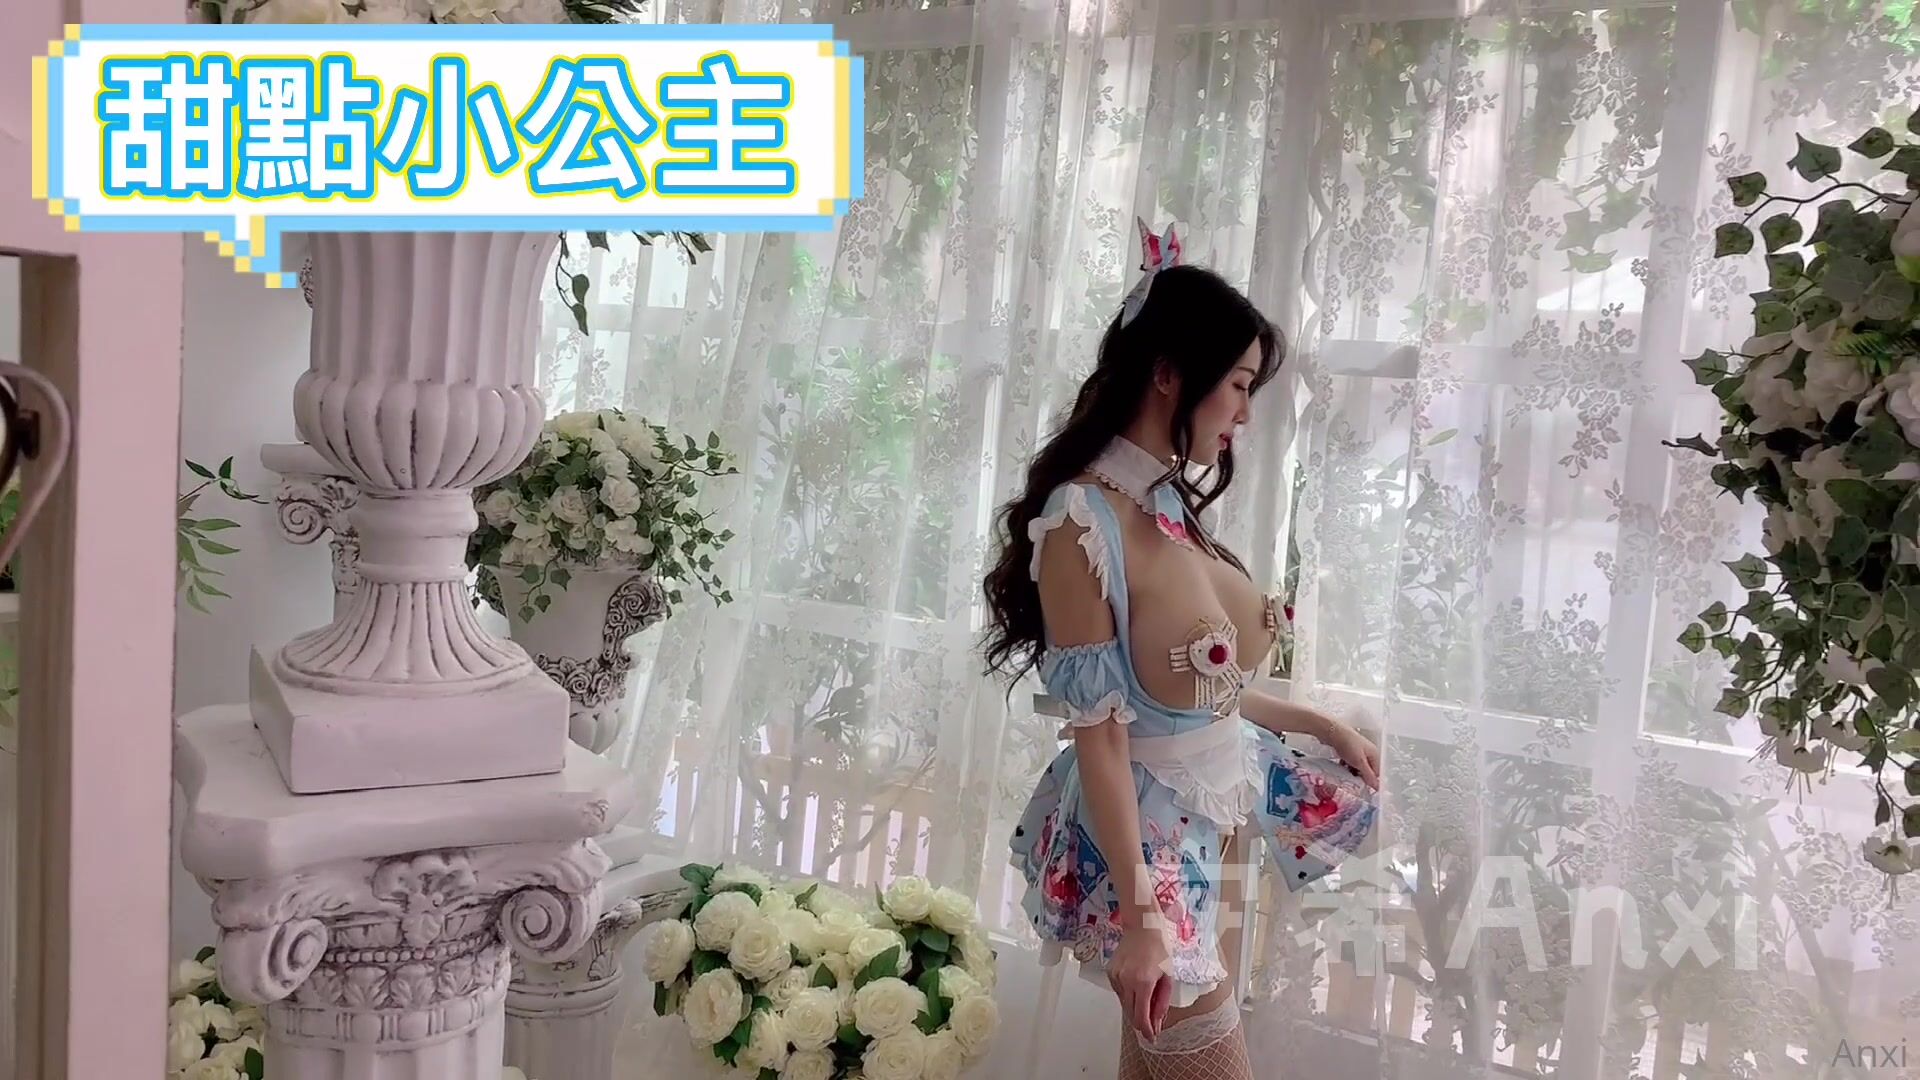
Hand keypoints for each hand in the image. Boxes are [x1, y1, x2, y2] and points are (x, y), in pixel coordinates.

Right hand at [1107, 922, 1173, 1039]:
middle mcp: (1126, 981)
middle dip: (1141, 1022)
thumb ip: (1161, 1002)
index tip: (1152, 1037)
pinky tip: (1135, 986)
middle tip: (1151, 1026)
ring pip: (1124, 1003)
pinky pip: (1119, 992)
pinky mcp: (1110, 973)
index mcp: (1143, 983)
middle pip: (1130, 1013)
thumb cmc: (1160, 950)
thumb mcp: (1167, 977)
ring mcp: (1116, 977)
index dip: (1146, 1030)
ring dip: (1134, 1008)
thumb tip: (1156, 1022)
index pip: (1141, 1016)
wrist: (1142, 927)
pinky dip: (1128, 995)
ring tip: (1145, 999)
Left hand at [1318, 715, 1380, 789]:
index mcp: (1374, 754)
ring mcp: (1358, 750)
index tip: (1362, 787)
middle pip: (1367, 770)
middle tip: (1352, 781)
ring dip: (1351, 772)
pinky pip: (1349, 762)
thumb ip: (1368, 775)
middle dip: (1359, 776)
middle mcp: (1368, 752)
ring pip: (1357, 767)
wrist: (1332, 731)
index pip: (1377, 773)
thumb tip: (1377, 787)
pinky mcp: (1348, 750)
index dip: (1370, 781)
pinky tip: (1341, 767)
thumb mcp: (1359, 762)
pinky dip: (1345, 766)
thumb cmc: (1348, 744)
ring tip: (1345, 774)